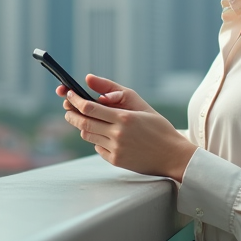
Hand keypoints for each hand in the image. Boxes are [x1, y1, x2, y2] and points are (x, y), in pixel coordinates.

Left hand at [57, 74, 196, 181]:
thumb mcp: (140, 104)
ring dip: (82, 126)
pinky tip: (105, 135)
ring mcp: (116, 149)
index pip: (89, 108)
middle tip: (68, 108)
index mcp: (124, 118)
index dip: (74, 100)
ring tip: (85, 119)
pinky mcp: (115, 161)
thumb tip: (88, 80)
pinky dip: (96, 139)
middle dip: (71, 114)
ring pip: (87, 135)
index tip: (68, 94)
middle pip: (83, 123)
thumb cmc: (158, 127)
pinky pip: (97, 147)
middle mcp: (118, 135)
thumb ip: (115, 90)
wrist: (172, 155)